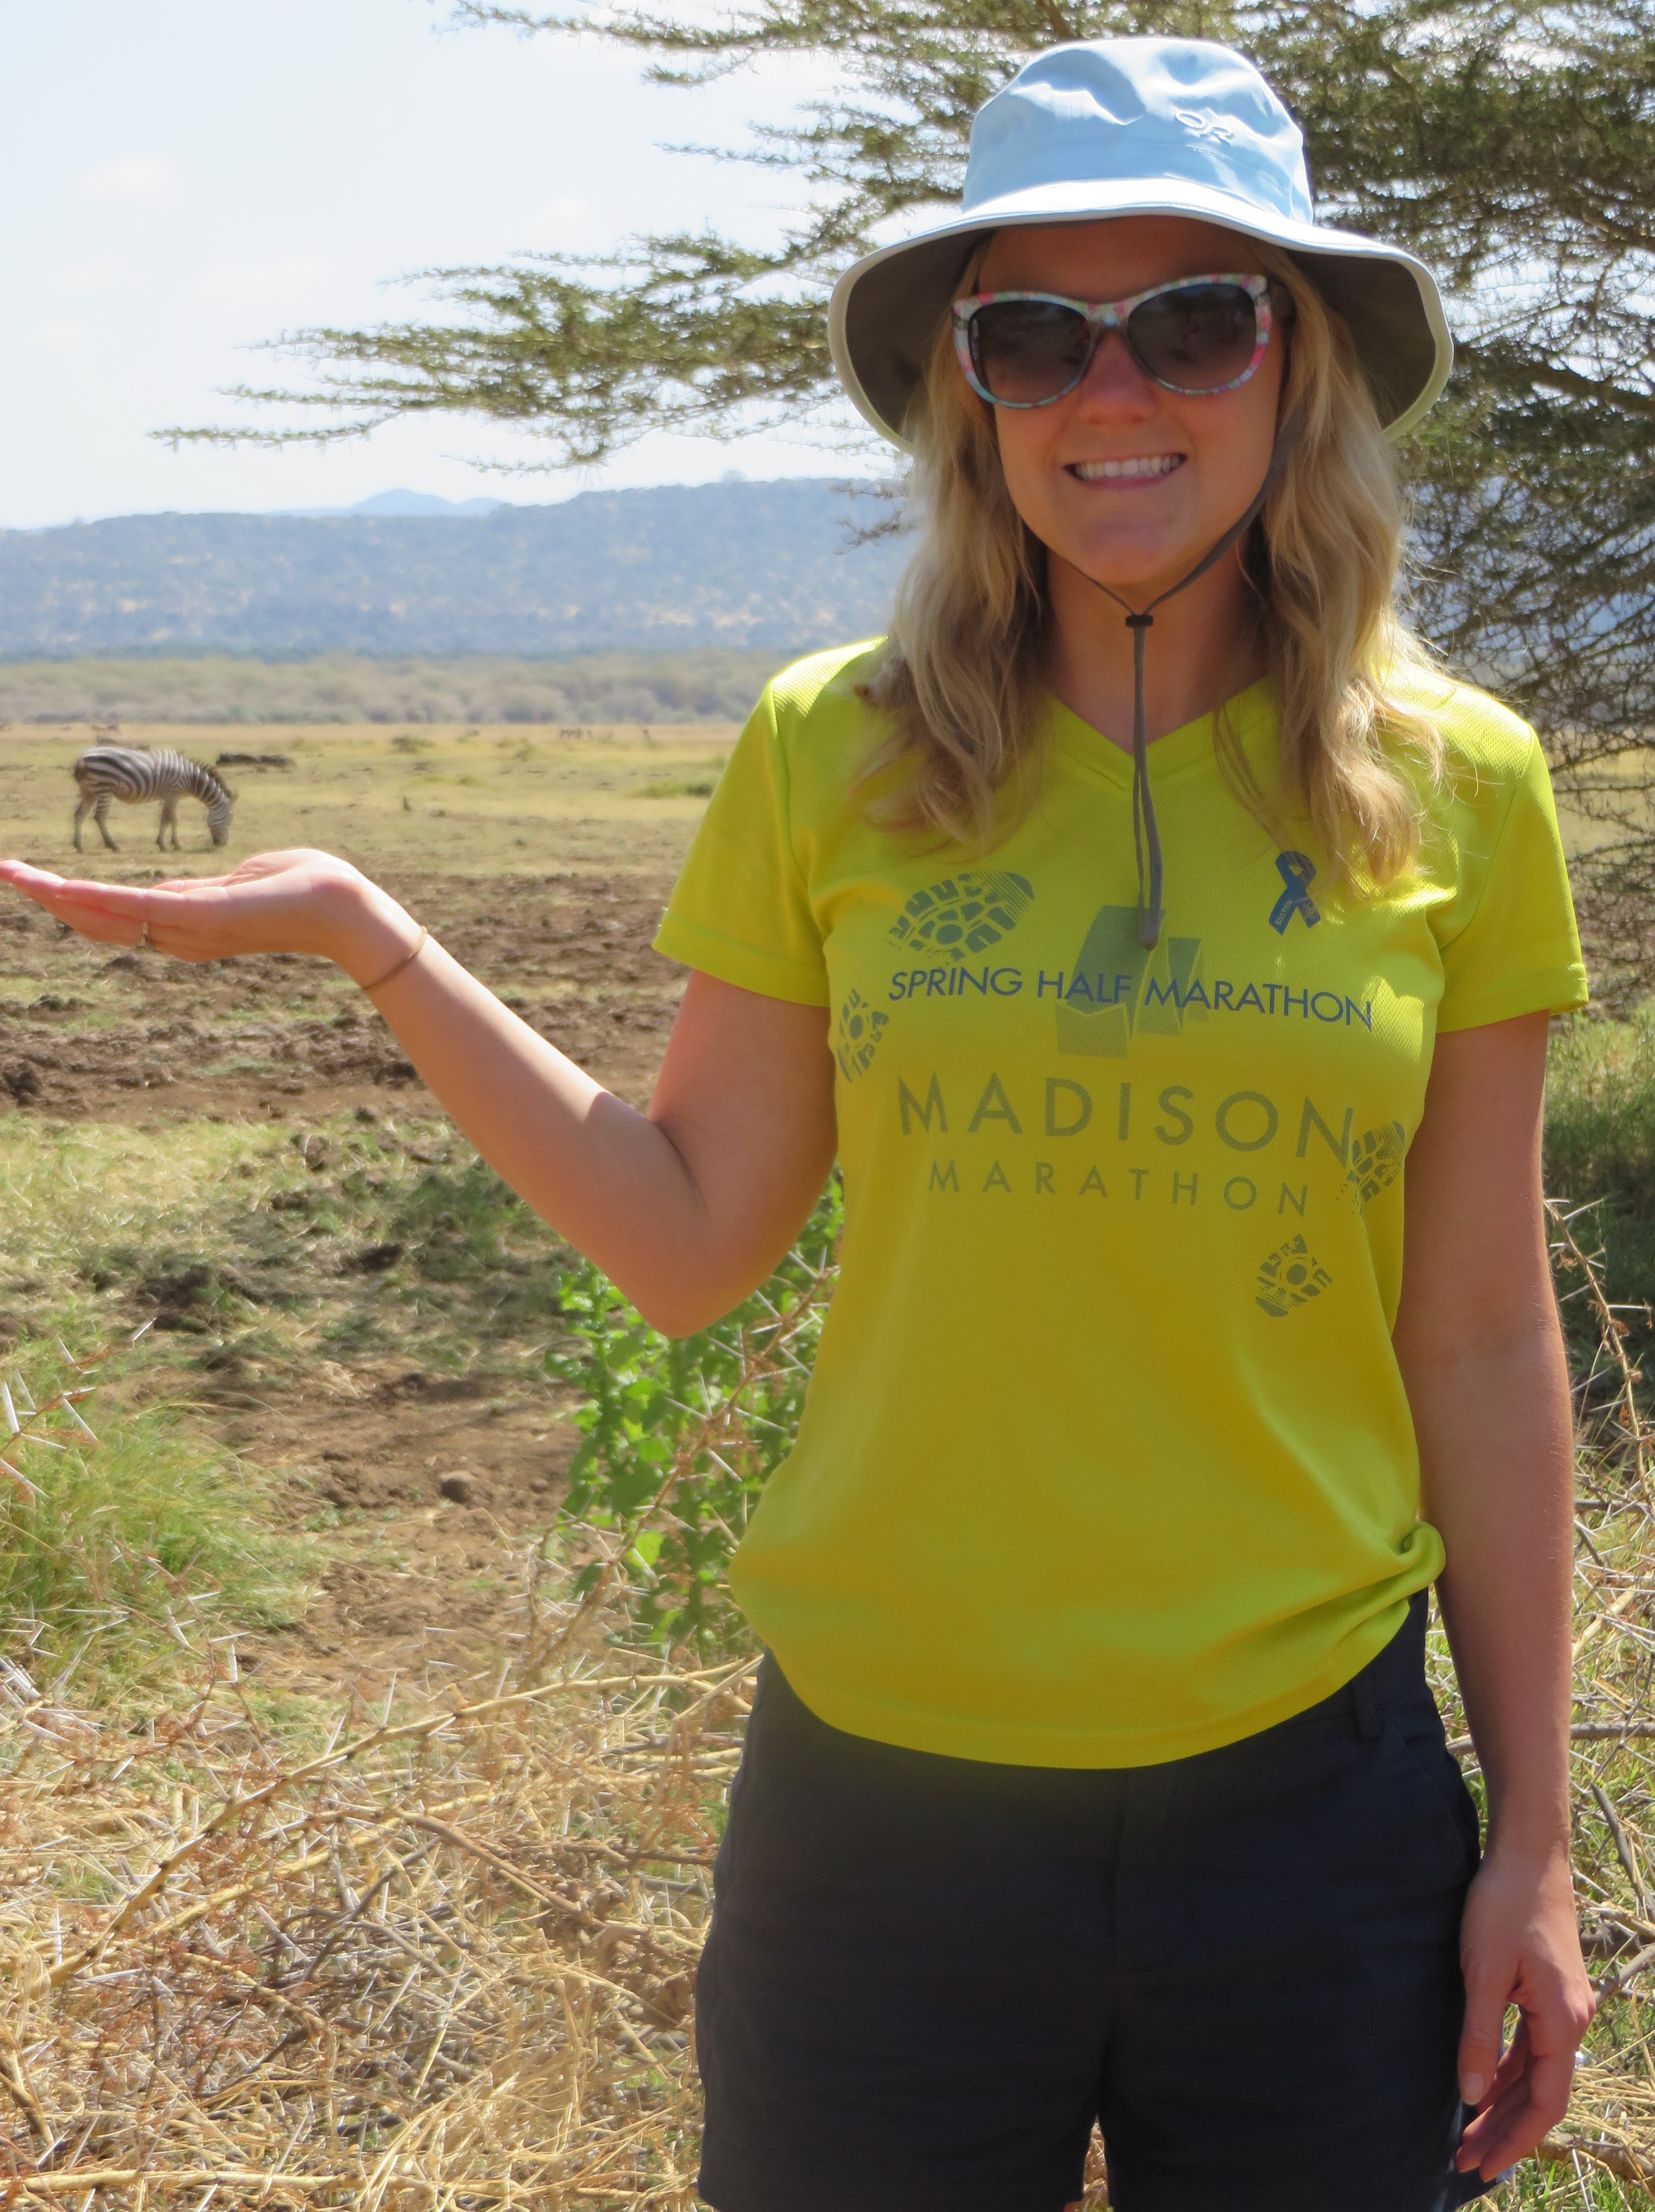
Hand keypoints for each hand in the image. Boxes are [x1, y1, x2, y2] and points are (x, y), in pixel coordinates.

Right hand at [0, 850, 414, 984]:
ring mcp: (191, 928)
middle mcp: (182, 935)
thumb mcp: (239, 884)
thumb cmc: (306, 890)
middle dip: (50, 898)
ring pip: (111, 914)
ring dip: (57, 895)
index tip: (35, 885)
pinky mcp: (204, 917)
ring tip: (13, 876)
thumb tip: (169, 893)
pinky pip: (140, 908)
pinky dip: (99, 901)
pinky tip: (62, 889)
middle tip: (5, 874)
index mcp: (189, 926)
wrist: (349, 910)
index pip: (118, 917)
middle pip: (101, 920)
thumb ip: (200, 892)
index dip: (74, 903)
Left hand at [1455, 1844, 1594, 2179]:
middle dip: (1502, 2131)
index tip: (1480, 2166)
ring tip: (1466, 2135)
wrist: (1527, 1854)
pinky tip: (1481, 2086)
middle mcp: (1571, 2022)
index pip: (1543, 2103)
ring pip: (1533, 2073)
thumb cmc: (1503, 1905)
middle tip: (1464, 2162)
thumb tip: (1470, 2095)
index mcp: (1562, 2023)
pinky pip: (1529, 2047)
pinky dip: (1506, 2071)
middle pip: (1538, 2095)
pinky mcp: (1547, 1993)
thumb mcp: (1483, 1972)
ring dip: (1501, 2104)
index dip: (1512, 2139)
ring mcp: (1562, 2007)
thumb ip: (1479, 2035)